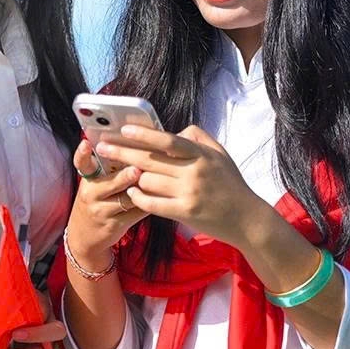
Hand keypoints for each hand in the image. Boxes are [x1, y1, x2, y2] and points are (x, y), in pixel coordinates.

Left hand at [0, 291, 63, 348]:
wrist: (30, 319)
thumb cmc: (24, 307)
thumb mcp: (19, 295)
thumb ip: (6, 288)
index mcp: (47, 315)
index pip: (51, 325)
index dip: (36, 332)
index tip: (15, 332)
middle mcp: (49, 336)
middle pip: (47, 347)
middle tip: (4, 347)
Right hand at [65, 139, 148, 268]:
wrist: (84, 236)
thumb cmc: (96, 201)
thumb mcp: (95, 185)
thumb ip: (109, 168)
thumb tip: (133, 147)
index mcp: (88, 179)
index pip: (81, 163)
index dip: (82, 154)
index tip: (86, 144)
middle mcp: (91, 194)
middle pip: (110, 183)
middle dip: (124, 177)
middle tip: (136, 170)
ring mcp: (102, 211)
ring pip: (126, 199)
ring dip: (143, 191)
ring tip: (157, 183)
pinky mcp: (114, 225)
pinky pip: (135, 213)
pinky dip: (148, 204)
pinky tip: (161, 198)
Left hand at [95, 124, 267, 248]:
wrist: (247, 218)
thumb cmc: (231, 184)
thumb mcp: (219, 153)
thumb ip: (197, 137)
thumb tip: (173, 130)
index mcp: (200, 154)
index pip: (167, 140)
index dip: (143, 134)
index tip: (123, 130)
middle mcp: (193, 172)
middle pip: (150, 159)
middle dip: (123, 152)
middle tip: (103, 148)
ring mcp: (188, 193)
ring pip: (148, 181)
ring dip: (133, 177)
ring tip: (122, 173)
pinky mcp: (184, 213)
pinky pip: (152, 203)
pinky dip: (139, 197)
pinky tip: (132, 193)